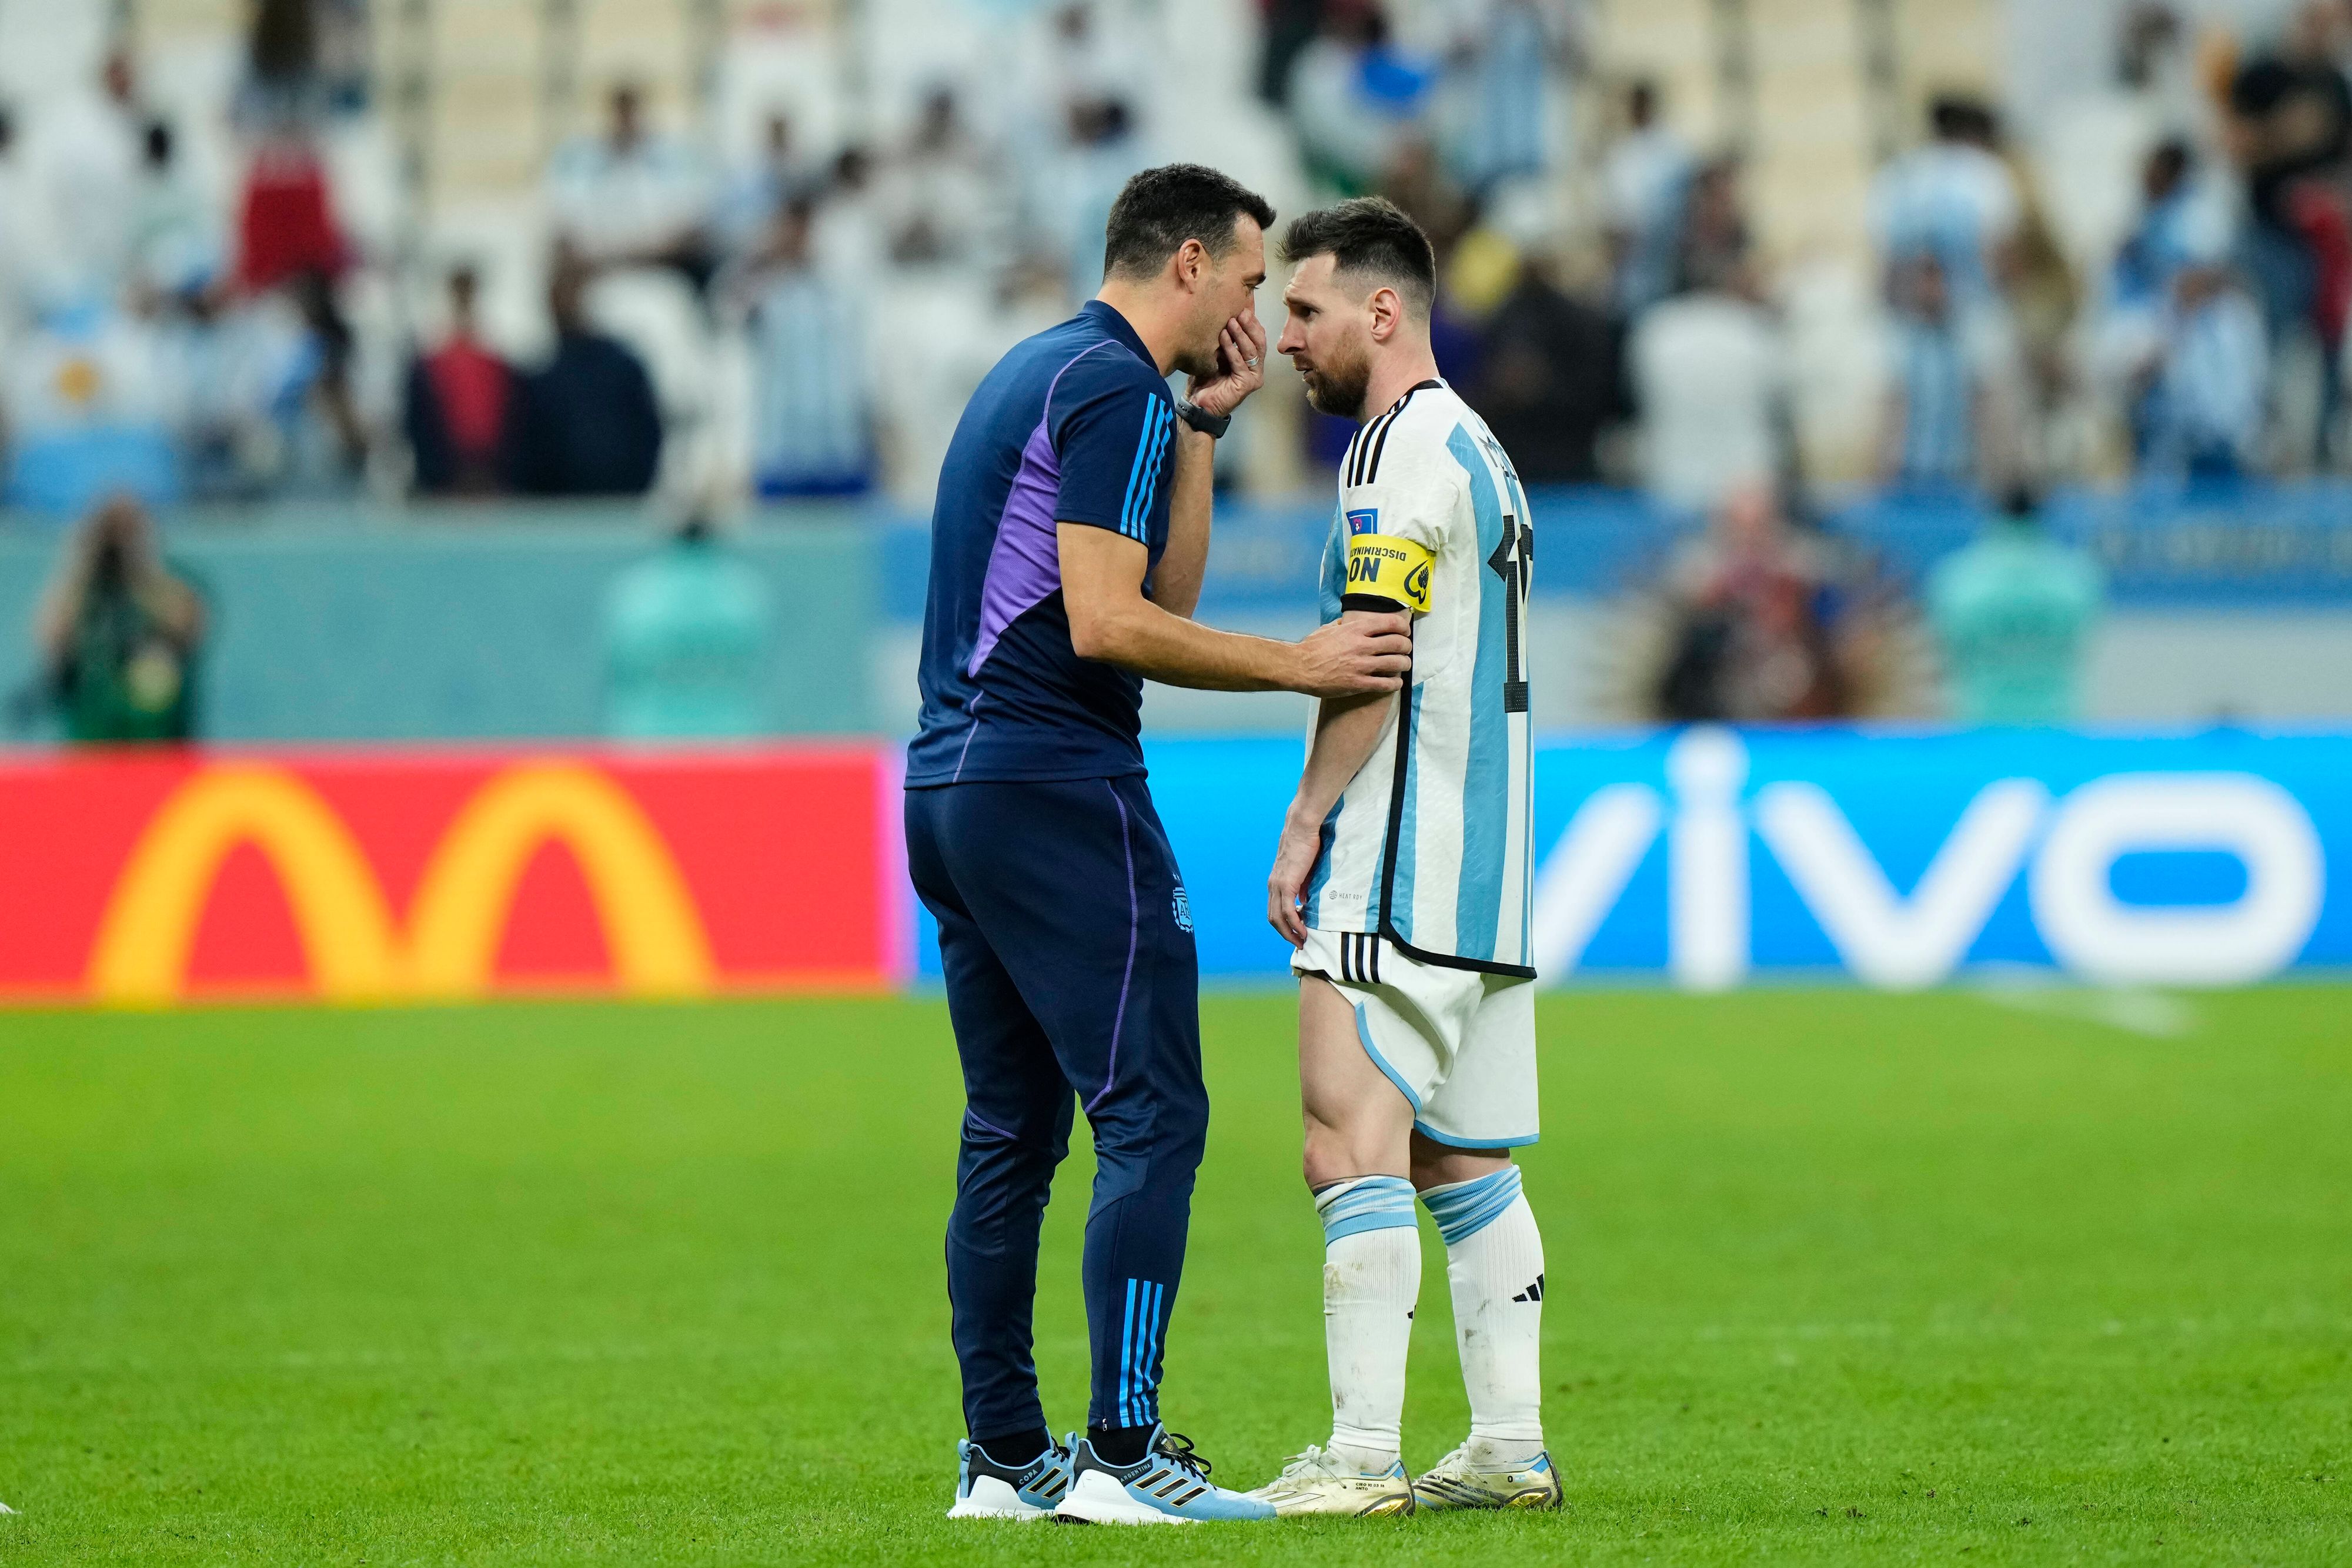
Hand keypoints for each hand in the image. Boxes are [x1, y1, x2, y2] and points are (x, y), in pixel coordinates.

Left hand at [1184, 308, 1268, 418]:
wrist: (1197, 405)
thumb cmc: (1205, 380)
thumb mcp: (1215, 355)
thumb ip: (1223, 340)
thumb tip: (1223, 316)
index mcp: (1251, 361)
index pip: (1257, 338)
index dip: (1252, 322)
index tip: (1242, 308)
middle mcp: (1256, 369)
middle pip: (1259, 342)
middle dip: (1250, 325)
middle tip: (1240, 311)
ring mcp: (1253, 377)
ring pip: (1251, 350)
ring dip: (1241, 334)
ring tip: (1231, 321)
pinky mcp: (1246, 385)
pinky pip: (1240, 362)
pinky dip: (1231, 348)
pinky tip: (1224, 336)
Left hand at [1267, 814, 1323, 945]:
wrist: (1302, 828)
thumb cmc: (1305, 844)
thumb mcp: (1304, 870)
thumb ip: (1303, 886)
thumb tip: (1305, 900)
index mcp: (1275, 882)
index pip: (1275, 910)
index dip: (1283, 924)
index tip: (1296, 933)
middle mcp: (1272, 886)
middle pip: (1273, 918)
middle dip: (1285, 934)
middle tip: (1299, 943)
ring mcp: (1277, 885)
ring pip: (1278, 918)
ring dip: (1289, 932)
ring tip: (1302, 941)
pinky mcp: (1286, 884)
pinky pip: (1288, 910)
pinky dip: (1295, 923)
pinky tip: (1303, 930)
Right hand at [1291, 611, 1411, 697]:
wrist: (1299, 667)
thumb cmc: (1311, 647)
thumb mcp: (1327, 629)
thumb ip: (1342, 625)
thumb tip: (1346, 622)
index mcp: (1356, 629)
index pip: (1390, 623)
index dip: (1403, 627)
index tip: (1405, 632)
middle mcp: (1362, 645)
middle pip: (1398, 643)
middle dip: (1406, 647)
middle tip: (1405, 650)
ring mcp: (1361, 665)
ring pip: (1396, 663)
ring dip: (1404, 665)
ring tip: (1404, 666)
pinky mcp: (1358, 683)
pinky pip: (1385, 684)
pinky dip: (1395, 684)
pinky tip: (1396, 684)